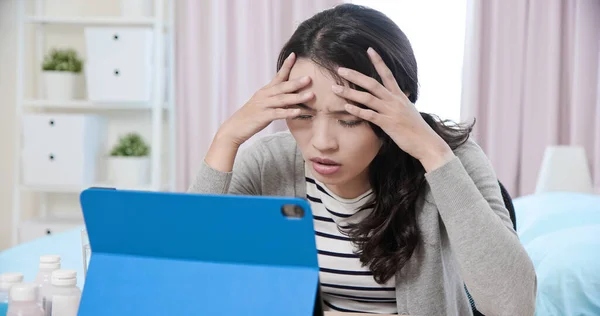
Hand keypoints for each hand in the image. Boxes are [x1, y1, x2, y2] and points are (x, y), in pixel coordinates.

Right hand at [217, 52, 314, 147]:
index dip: (286, 66)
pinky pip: (278, 113)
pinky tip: (298, 112)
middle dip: (296, 82)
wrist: (234, 127)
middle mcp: (264, 95)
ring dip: (298, 97)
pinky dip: (288, 112)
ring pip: (282, 99)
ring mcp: (263, 105)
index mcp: (265, 91)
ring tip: (311, 95)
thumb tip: (291, 96)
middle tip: (309, 78)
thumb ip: (275, 98)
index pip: (277, 76)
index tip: (294, 55)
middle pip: (282, 87)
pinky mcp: (263, 116)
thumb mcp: (263, 103)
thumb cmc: (251, 116)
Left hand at [331, 48, 454, 171]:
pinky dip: (357, 111)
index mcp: (399, 96)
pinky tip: (346, 107)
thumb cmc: (417, 128)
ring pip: (367, 98)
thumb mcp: (409, 110)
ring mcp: (391, 111)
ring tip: (335, 88)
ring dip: (350, 92)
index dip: (379, 61)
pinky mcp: (388, 124)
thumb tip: (400, 95)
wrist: (427, 142)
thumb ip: (401, 101)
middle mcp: (394, 100)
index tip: (369, 49)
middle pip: (372, 83)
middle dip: (355, 75)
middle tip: (340, 69)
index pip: (388, 74)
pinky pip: (370, 115)